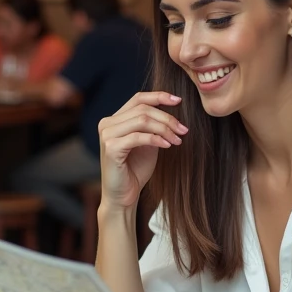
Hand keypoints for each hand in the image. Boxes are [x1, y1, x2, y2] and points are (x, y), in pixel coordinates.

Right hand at [97, 92, 186, 208]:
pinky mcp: (111, 148)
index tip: (179, 101)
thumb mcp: (147, 143)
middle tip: (183, 130)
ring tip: (178, 139)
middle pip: (143, 109)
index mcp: (114, 119)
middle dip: (167, 118)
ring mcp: (107, 135)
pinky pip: (139, 137)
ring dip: (165, 128)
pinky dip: (156, 139)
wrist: (123, 196)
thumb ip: (153, 126)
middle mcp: (107, 124)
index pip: (138, 98)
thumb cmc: (135, 170)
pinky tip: (168, 145)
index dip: (159, 96)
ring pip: (142, 120)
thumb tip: (171, 111)